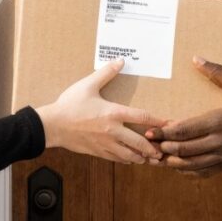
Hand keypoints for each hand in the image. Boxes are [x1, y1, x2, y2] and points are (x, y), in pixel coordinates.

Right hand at [35, 58, 161, 164]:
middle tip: (163, 151)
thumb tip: (120, 60)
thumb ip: (106, 73)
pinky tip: (132, 160)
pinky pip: (117, 159)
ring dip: (142, 157)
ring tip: (151, 158)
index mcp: (113, 113)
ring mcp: (106, 144)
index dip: (158, 121)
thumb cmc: (69, 105)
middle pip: (140, 142)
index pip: (142, 117)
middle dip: (153, 148)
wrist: (52, 126)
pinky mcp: (98, 152)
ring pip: (130, 155)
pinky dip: (127, 160)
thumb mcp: (88, 85)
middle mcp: (113, 131)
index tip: (170, 124)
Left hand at [147, 58, 221, 175]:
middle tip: (149, 144)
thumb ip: (219, 72)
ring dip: (172, 163)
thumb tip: (196, 59)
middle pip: (183, 150)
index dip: (164, 133)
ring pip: (192, 165)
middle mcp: (221, 141)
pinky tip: (180, 167)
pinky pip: (205, 172)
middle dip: (163, 148)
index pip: (184, 130)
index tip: (151, 131)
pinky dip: (189, 171)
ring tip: (158, 158)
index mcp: (220, 120)